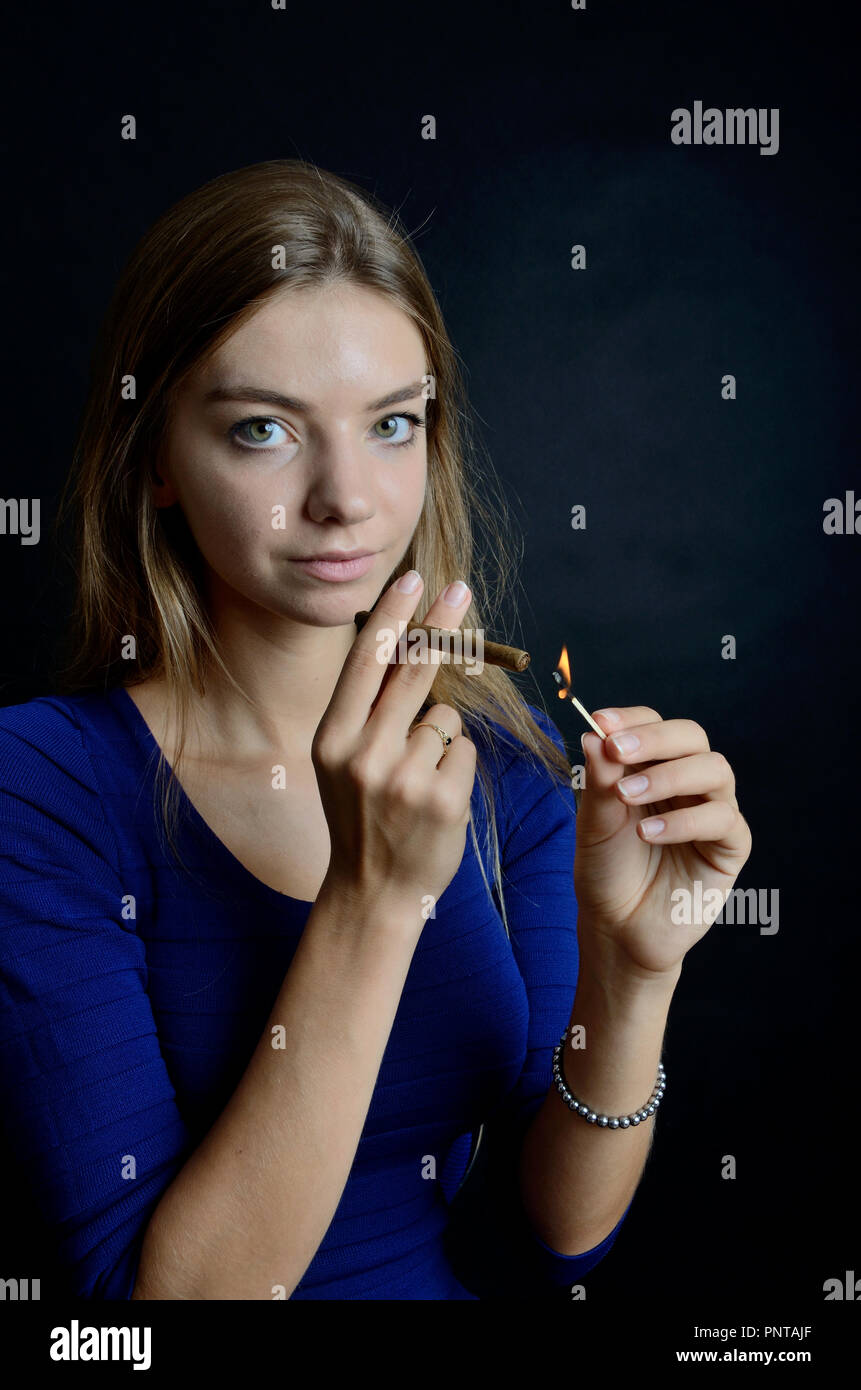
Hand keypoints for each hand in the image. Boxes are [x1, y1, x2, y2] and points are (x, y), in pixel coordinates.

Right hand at [313, 572, 477, 929]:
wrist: (372, 892)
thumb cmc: (361, 817)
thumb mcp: (341, 762)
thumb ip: (366, 712)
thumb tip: (407, 644)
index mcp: (331, 739)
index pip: (366, 662)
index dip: (392, 615)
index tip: (412, 578)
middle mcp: (363, 754)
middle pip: (414, 670)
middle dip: (442, 624)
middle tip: (461, 590)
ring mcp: (404, 778)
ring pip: (445, 716)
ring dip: (441, 738)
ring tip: (416, 780)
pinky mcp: (443, 798)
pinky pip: (464, 751)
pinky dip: (457, 767)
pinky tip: (435, 799)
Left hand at [573, 707, 751, 982]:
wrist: (617, 929)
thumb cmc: (606, 872)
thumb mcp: (593, 824)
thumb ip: (599, 781)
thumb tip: (594, 732)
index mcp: (652, 767)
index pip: (653, 724)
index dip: (632, 719)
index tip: (602, 722)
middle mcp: (687, 782)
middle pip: (692, 737)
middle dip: (655, 739)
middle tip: (619, 751)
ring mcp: (712, 811)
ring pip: (714, 770)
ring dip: (669, 776)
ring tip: (627, 797)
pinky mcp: (730, 847)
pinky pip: (723, 819)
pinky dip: (685, 821)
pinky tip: (649, 834)